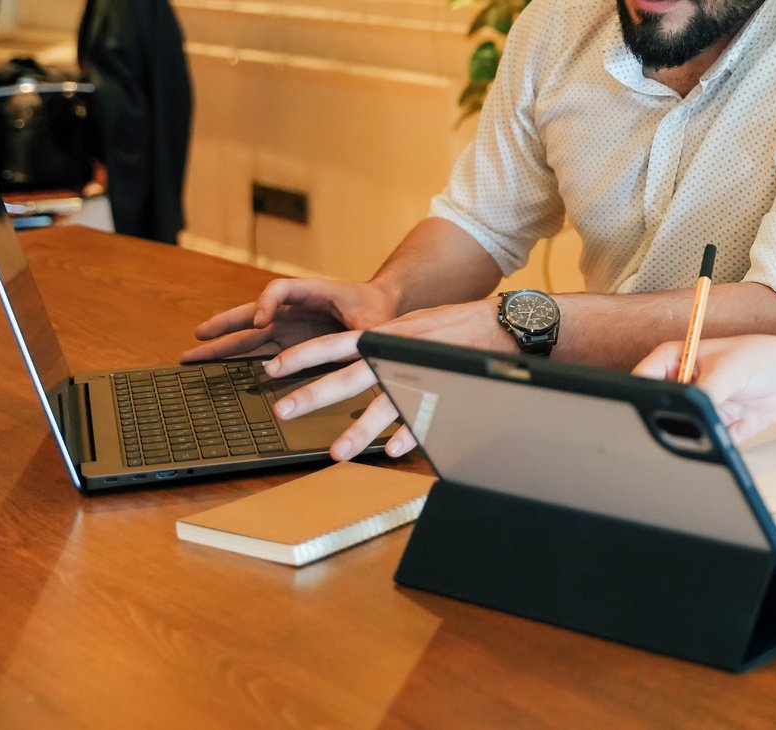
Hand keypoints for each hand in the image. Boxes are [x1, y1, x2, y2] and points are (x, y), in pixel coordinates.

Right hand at [182, 275, 399, 365]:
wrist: (382, 309)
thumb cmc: (377, 311)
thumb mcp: (372, 321)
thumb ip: (360, 334)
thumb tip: (356, 349)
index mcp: (312, 292)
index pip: (280, 290)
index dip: (267, 303)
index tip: (260, 321)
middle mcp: (293, 308)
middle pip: (251, 312)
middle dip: (224, 324)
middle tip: (198, 335)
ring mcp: (288, 326)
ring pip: (248, 335)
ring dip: (221, 344)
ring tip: (191, 355)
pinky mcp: (288, 343)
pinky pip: (259, 350)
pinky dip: (237, 359)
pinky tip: (218, 370)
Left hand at [268, 299, 517, 462]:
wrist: (502, 322)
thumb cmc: (456, 327)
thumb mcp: (411, 328)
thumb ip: (385, 344)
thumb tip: (356, 359)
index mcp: (386, 335)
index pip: (335, 344)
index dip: (303, 356)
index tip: (273, 368)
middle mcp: (397, 351)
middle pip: (349, 375)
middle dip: (314, 393)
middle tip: (283, 411)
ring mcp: (420, 371)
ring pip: (384, 402)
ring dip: (359, 429)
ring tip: (338, 453)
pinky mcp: (445, 388)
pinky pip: (425, 415)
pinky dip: (410, 433)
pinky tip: (396, 450)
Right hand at [633, 335, 775, 443]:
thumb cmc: (760, 359)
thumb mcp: (730, 369)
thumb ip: (705, 391)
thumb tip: (689, 413)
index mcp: (674, 360)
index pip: (643, 379)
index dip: (640, 395)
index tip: (650, 409)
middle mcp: (679, 386)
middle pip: (655, 411)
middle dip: (667, 421)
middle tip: (685, 422)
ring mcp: (693, 410)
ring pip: (679, 432)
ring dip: (697, 434)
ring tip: (723, 420)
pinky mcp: (710, 430)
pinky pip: (705, 445)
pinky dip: (720, 441)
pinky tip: (741, 423)